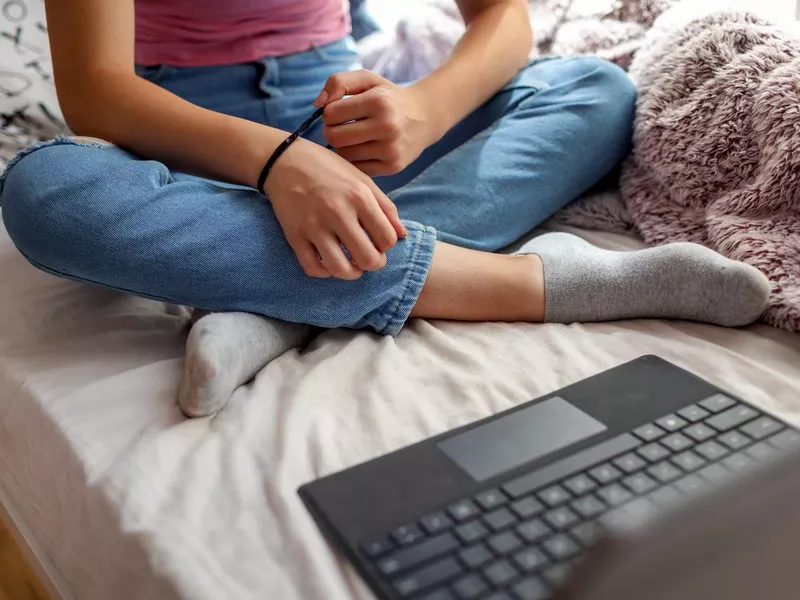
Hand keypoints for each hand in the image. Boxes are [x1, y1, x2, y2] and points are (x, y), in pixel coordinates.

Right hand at [264, 138, 406, 279]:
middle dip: (374, 263)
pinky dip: (325, 272)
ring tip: (352, 265)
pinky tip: (330, 262)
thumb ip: (386, 207)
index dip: (387, 245)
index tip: (379, 241)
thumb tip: (402, 236)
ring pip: (340, 269)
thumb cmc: (329, 170)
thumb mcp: (362, 181)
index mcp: (359, 197)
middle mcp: (337, 212)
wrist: (284, 161)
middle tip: (369, 257)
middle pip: (368, 259)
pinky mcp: (294, 236)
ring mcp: (314, 226)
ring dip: (351, 273)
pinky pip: (313, 268)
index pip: (387, 239)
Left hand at [314, 70, 436, 175]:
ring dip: (344, 147)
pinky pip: (358, 168)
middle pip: (334, 138)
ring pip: (344, 155)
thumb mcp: (367, 79)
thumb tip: (317, 104)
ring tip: (354, 137)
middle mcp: (386, 127)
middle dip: (332, 131)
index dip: (330, 112)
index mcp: (378, 102)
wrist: (425, 117)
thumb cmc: (388, 97)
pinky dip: (356, 160)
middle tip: (341, 127)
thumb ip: (338, 82)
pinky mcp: (392, 167)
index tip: (340, 111)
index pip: (331, 114)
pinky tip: (363, 149)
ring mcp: (390, 150)